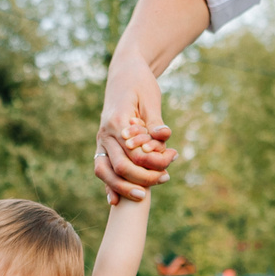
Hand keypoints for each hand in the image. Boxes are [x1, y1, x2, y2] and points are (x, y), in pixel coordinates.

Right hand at [94, 56, 175, 202]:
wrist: (123, 73)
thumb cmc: (140, 83)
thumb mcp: (151, 98)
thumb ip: (155, 121)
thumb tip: (164, 137)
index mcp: (118, 121)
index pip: (136, 152)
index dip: (155, 161)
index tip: (174, 158)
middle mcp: (105, 134)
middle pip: (121, 167)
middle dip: (143, 178)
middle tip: (166, 179)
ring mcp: (100, 141)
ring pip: (105, 172)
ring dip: (124, 187)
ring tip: (144, 196)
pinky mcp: (101, 146)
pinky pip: (101, 169)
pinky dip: (108, 186)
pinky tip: (116, 201)